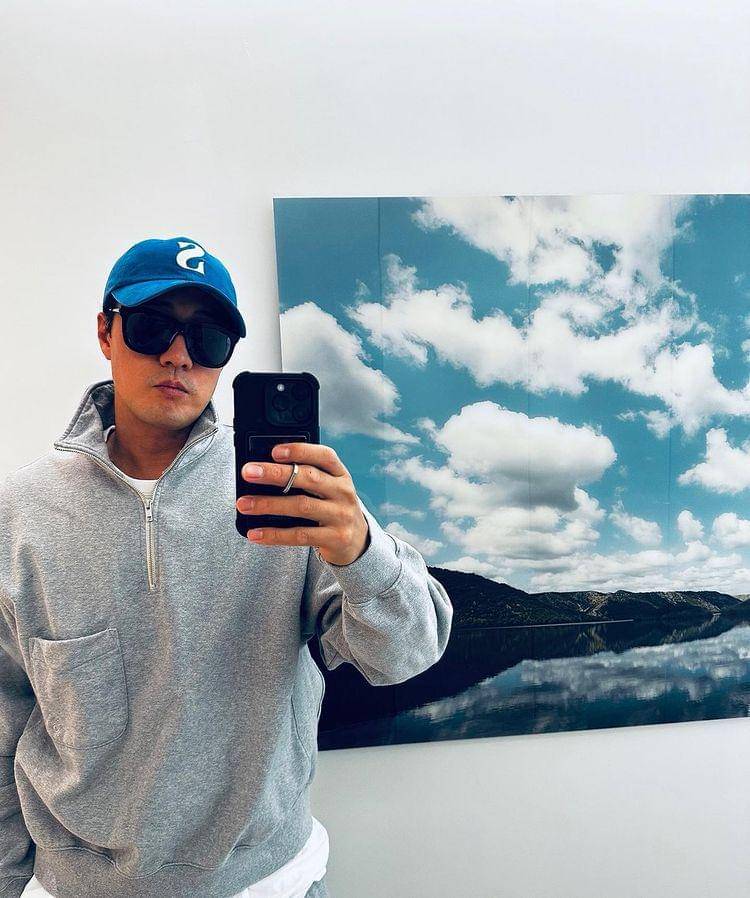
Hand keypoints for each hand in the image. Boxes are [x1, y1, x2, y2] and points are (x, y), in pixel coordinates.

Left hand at [235, 442, 370, 564]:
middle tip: (248, 472)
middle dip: (275, 473)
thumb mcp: (328, 489)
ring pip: (301, 506)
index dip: (300, 450)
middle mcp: (344, 492)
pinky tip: (255, 533)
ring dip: (269, 504)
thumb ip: (306, 478)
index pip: (324, 456)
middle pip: (309, 478)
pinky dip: (274, 534)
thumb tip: (262, 472)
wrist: (357, 542)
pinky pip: (300, 535)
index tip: (274, 450)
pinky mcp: (335, 538)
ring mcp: (341, 516)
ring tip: (244, 503)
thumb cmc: (331, 508)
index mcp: (340, 474)